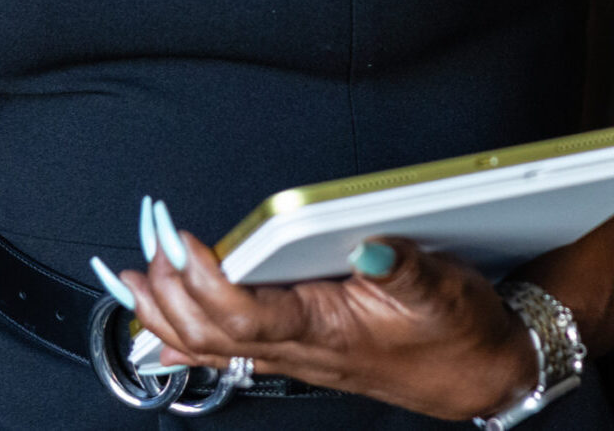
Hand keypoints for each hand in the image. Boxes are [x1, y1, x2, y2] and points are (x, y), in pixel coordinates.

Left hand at [108, 201, 537, 420]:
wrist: (479, 374)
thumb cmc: (458, 332)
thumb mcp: (440, 289)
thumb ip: (401, 266)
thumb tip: (370, 238)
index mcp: (327, 331)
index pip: (248, 314)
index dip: (205, 280)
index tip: (179, 241)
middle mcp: (302, 348)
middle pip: (214, 332)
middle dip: (171, 290)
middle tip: (149, 243)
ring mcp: (295, 354)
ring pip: (212, 344)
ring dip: (166, 313)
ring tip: (133, 279)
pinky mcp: (298, 349)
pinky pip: (227, 350)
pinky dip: (185, 335)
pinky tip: (159, 329)